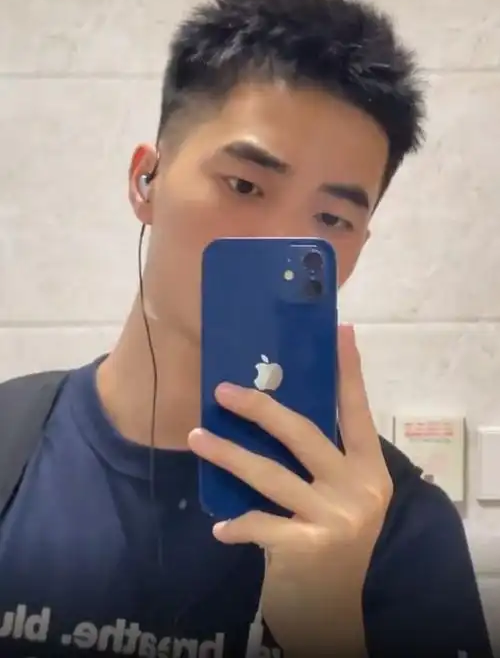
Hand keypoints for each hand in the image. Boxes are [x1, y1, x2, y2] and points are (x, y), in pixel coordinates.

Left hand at [188, 325, 392, 655]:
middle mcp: (356, 487)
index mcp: (369, 468)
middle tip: (222, 391)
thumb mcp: (347, 491)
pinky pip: (261, 526)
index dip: (348, 372)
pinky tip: (220, 527)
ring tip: (197, 437)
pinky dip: (238, 525)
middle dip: (260, 408)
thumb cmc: (339, 534)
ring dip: (228, 454)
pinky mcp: (307, 546)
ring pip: (269, 475)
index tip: (340, 332)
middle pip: (303, 434)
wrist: (342, 602)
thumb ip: (326, 456)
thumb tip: (281, 406)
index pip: (358, 411)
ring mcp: (332, 517)